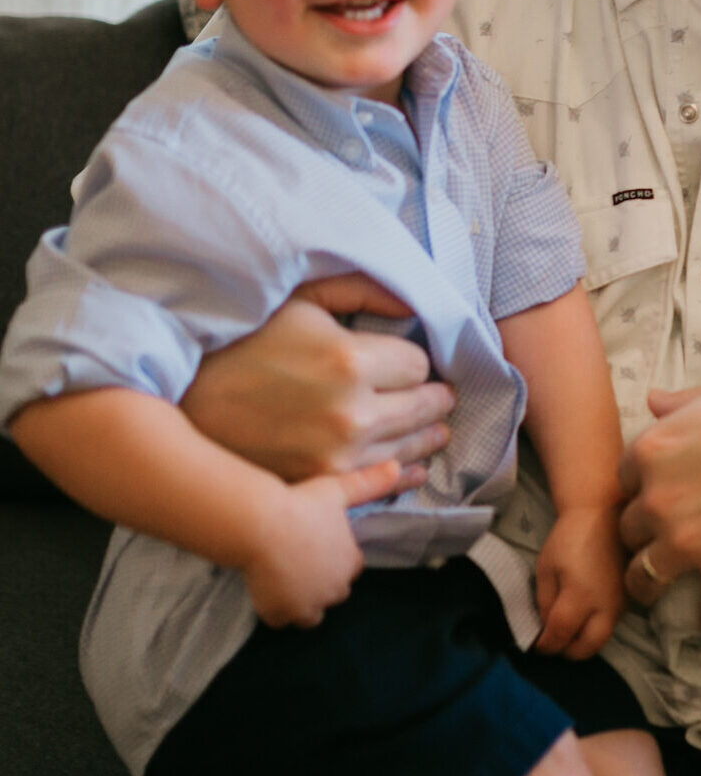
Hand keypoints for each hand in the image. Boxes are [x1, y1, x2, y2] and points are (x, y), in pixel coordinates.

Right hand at [181, 275, 455, 481]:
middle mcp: (352, 414)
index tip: (407, 360)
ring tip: (439, 429)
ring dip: (428, 434)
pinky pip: (383, 480)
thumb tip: (414, 303)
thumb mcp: (300, 298)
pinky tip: (416, 465)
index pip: (419, 364)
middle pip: (424, 407)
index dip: (414, 359)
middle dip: (435, 397)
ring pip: (411, 445)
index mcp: (350, 361)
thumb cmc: (241, 341)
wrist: (181, 402)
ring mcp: (338, 457)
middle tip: (443, 394)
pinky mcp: (322, 485)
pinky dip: (405, 471)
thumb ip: (362, 291)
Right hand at [240, 459, 400, 627]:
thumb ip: (370, 482)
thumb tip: (398, 466)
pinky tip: (268, 590)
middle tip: (300, 562)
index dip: (336, 557)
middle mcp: (335, 588)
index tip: (318, 545)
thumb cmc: (301, 504)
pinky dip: (277, 610)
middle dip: (323, 581)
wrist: (260, 526)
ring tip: (286, 580)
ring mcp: (308, 605)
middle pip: (335, 591)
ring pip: (313, 613)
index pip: (352, 567)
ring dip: (304, 602)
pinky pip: (283, 620)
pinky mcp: (281, 614)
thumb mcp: (338, 489)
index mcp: (351, 562)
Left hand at [534, 503, 625, 656]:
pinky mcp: (629, 598)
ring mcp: (620, 603)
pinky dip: (596, 628)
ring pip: (602, 639)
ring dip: (583, 641)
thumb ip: (545, 602)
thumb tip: (547, 628)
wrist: (604, 513)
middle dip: (567, 651)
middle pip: (587, 648)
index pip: (560, 635)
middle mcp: (604, 605)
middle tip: (555, 642)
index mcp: (579, 596)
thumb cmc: (570, 537)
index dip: (545, 645)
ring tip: (569, 630)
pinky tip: (585, 615)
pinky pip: (612, 624)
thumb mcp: (546, 567)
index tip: (536, 644)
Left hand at [618, 378, 700, 640]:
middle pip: (629, 530)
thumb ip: (681, 405)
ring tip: (661, 589)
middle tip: (664, 535)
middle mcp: (662, 501)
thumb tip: (653, 401)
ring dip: (651, 585)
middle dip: (645, 532)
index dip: (643, 487)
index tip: (658, 493)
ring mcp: (692, 544)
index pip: (625, 480)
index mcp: (655, 452)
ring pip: (644, 579)